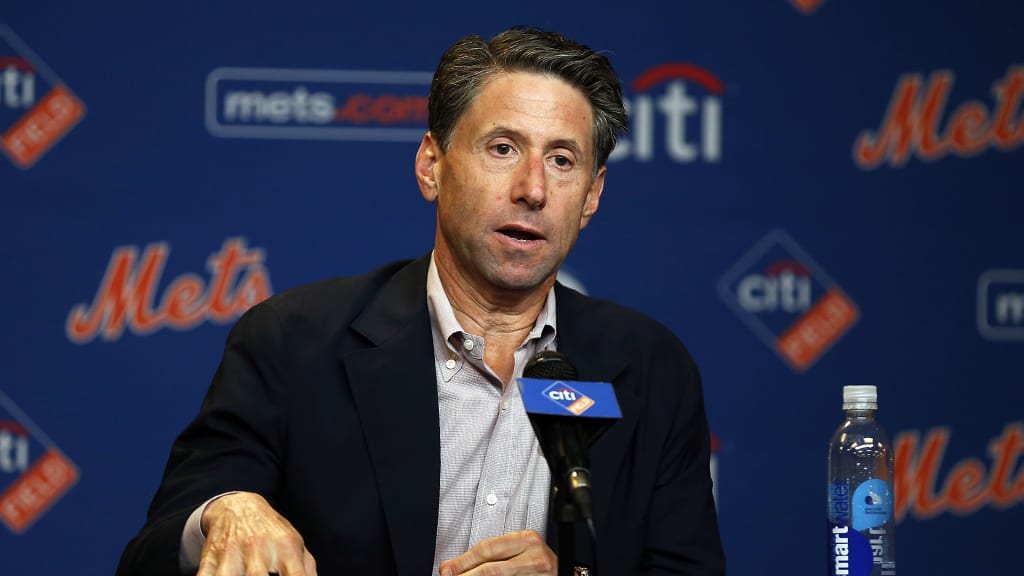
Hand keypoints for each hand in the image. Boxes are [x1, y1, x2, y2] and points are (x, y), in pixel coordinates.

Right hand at [197, 491, 316, 575]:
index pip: (296, 575)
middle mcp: (259, 548)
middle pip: (257, 575)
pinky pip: (204, 575)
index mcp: (285, 546)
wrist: (238, 507)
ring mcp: (232, 552)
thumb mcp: (294, 542)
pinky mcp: (210, 557)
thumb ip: (307, 568)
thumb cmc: (271, 531)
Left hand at [438, 530, 555, 575]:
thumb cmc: (537, 562)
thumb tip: (456, 565)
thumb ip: (493, 553)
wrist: (564, 574)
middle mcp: (535, 557)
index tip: (446, 569)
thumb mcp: (519, 549)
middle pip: (491, 569)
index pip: (488, 549)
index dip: (463, 561)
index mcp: (527, 540)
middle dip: (465, 575)